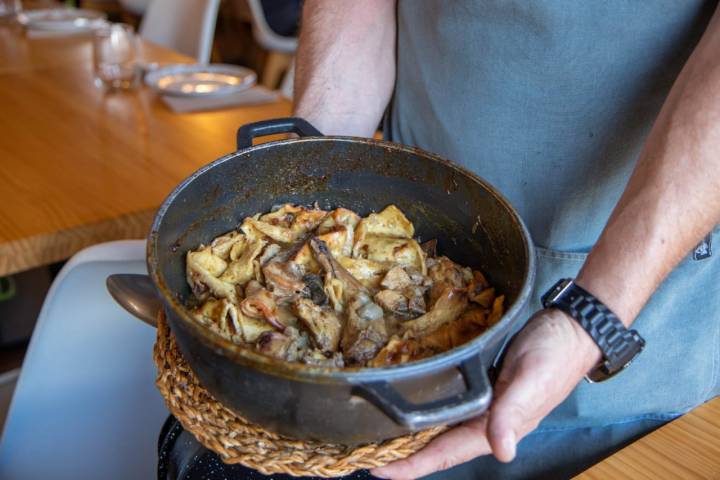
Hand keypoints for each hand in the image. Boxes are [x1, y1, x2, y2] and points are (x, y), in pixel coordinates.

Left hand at [371, 309, 601, 479]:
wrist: (573, 329)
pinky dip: (427, 410)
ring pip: (441, 428)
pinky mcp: (483, 387)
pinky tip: (411, 403)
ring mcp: (484, 406)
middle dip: (402, 455)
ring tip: (377, 436)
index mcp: (495, 428)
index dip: (412, 466)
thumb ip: (513, 413)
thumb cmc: (554, 355)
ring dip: (411, 435)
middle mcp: (486, 423)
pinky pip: (449, 406)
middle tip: (363, 454)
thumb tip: (502, 451)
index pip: (445, 454)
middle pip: (437, 447)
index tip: (378, 470)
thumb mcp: (532, 379)